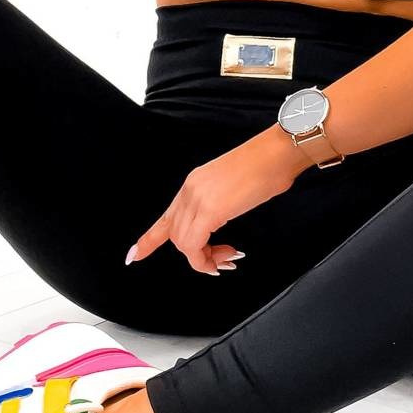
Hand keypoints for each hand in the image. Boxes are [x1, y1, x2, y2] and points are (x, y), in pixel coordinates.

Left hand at [125, 133, 301, 274]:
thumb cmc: (266, 167)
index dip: (148, 240)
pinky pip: (195, 245)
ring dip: (205, 259)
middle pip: (175, 235)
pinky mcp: (211, 210)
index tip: (134, 255)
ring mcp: (198, 199)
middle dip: (195, 256)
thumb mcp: (234, 188)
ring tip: (229, 258)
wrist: (278, 152)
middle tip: (222, 260)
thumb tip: (220, 222)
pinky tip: (226, 257)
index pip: (165, 218)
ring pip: (184, 244)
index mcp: (194, 184)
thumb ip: (220, 205)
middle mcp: (190, 191)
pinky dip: (206, 260)